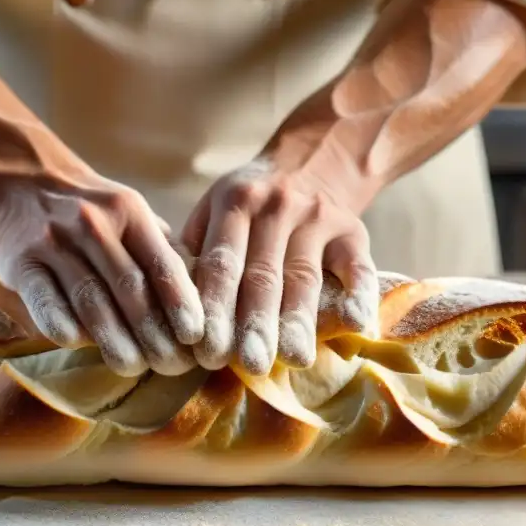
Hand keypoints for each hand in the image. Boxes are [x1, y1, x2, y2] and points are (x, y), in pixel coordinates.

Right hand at [0, 167, 203, 377]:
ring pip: (89, 298)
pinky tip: (79, 344)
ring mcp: (53, 242)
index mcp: (130, 212)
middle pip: (128, 287)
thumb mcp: (134, 217)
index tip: (196, 337)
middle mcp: (92, 224)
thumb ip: (166, 252)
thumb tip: (208, 300)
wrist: (24, 185)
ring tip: (133, 367)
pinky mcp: (20, 263)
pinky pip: (44, 300)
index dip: (180, 302)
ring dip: (114, 338)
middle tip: (171, 366)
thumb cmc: (96, 215)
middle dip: (153, 332)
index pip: (161, 263)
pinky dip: (62, 324)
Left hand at [181, 156, 378, 375]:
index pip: (222, 262)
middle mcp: (276, 207)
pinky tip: (358, 325)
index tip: (204, 348)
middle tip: (248, 365)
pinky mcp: (352, 230)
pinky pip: (359, 266)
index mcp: (235, 202)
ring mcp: (318, 218)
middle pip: (263, 276)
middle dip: (254, 324)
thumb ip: (192, 250)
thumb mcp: (213, 207)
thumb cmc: (249, 201)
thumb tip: (165, 308)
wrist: (312, 160)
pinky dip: (361, 294)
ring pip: (305, 278)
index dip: (214, 306)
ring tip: (294, 359)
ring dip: (299, 320)